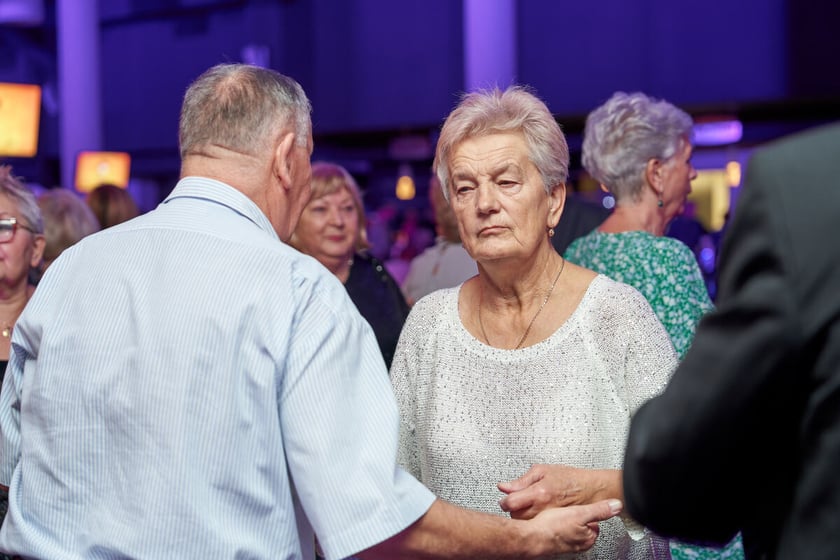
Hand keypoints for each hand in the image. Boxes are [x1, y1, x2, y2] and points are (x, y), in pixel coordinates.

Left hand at [498, 464, 620, 519]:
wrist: (590, 490)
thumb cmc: (569, 478)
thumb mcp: (542, 471)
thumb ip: (521, 480)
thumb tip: (504, 486)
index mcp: (539, 492)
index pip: (511, 503)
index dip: (504, 501)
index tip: (504, 499)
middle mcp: (543, 508)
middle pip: (515, 516)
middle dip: (513, 509)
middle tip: (515, 501)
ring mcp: (549, 518)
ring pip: (525, 523)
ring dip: (522, 516)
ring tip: (527, 507)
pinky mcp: (554, 525)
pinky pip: (536, 527)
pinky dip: (532, 521)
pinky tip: (536, 513)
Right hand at [528, 499, 622, 555]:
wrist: (531, 536)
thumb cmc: (553, 528)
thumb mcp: (580, 513)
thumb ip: (599, 510)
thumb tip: (617, 505)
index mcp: (588, 538)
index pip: (595, 522)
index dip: (587, 511)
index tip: (580, 506)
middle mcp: (578, 544)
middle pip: (582, 526)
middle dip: (575, 517)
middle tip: (567, 510)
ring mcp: (565, 544)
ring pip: (569, 529)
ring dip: (563, 521)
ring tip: (557, 514)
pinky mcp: (552, 542)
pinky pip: (557, 531)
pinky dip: (554, 526)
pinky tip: (548, 521)